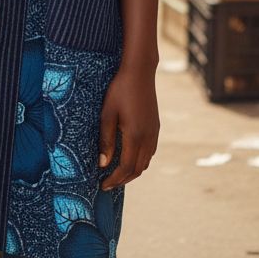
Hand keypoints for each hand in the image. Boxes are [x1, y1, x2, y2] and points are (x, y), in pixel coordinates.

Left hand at [98, 62, 159, 190]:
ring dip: (132, 172)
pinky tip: (129, 157)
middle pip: (137, 170)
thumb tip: (102, 164)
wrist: (140, 72)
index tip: (102, 185)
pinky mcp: (155, 127)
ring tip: (117, 174)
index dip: (114, 180)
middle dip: (122, 180)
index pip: (125, 168)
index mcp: (135, 136)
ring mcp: (154, 133)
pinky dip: (139, 161)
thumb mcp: (107, 114)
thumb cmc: (119, 90)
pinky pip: (149, 152)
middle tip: (108, 184)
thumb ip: (106, 140)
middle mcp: (148, 138)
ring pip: (145, 162)